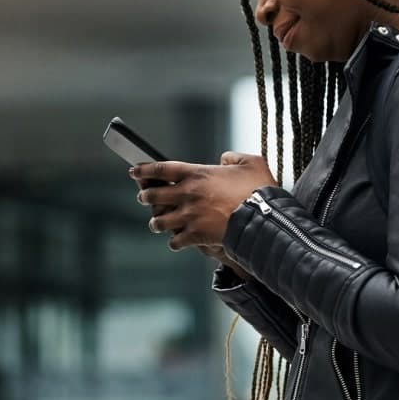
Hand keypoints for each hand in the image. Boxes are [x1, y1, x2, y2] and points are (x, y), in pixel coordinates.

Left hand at [132, 151, 277, 251]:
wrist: (264, 218)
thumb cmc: (259, 190)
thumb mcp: (252, 162)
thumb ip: (235, 157)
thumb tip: (224, 159)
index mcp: (197, 173)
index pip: (161, 168)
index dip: (144, 169)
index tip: (134, 171)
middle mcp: (187, 194)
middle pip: (153, 195)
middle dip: (145, 196)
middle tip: (142, 197)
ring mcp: (189, 216)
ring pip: (160, 221)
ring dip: (157, 222)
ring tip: (156, 223)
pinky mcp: (196, 235)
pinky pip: (176, 241)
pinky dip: (175, 242)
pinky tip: (177, 242)